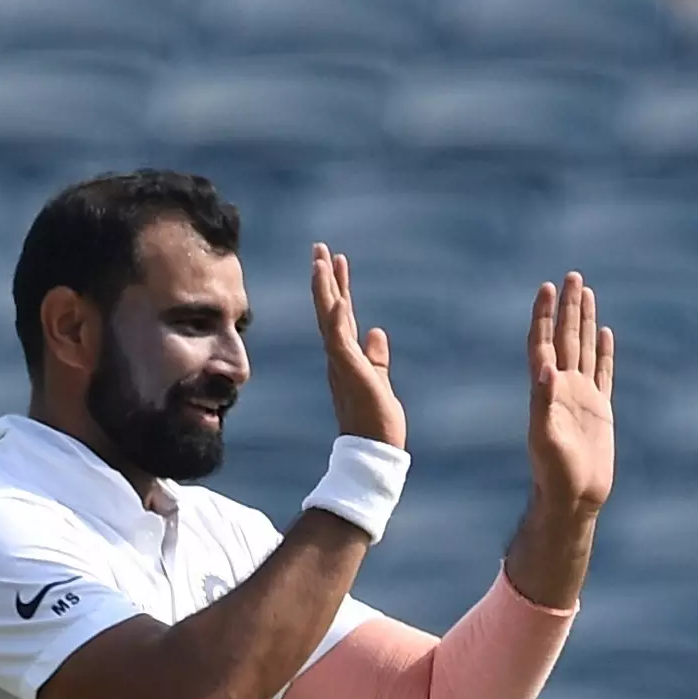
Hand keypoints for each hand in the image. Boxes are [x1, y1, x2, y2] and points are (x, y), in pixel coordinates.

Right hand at [312, 244, 402, 450]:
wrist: (373, 451)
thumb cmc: (375, 421)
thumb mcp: (377, 379)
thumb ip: (376, 356)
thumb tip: (377, 331)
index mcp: (345, 357)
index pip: (340, 315)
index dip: (337, 287)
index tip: (334, 261)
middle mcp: (338, 357)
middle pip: (329, 309)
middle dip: (324, 278)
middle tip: (320, 247)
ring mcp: (341, 363)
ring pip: (329, 319)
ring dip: (325, 289)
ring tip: (321, 260)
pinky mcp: (349, 372)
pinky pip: (340, 341)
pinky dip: (338, 319)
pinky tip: (338, 298)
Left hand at [525, 271, 613, 517]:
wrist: (573, 498)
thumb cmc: (554, 474)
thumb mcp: (545, 439)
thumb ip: (543, 404)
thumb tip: (547, 370)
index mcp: (545, 390)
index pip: (543, 342)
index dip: (543, 315)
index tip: (547, 287)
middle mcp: (562, 387)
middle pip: (564, 337)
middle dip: (567, 307)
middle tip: (571, 275)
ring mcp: (582, 396)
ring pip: (583, 348)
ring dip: (583, 321)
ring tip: (585, 292)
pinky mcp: (599, 409)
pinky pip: (602, 372)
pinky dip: (603, 351)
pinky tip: (603, 333)